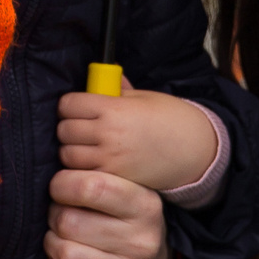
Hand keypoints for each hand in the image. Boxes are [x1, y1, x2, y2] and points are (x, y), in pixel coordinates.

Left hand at [42, 168, 171, 258]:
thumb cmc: (126, 216)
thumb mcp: (127, 188)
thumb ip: (97, 174)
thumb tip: (53, 160)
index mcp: (145, 205)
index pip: (90, 186)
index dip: (62, 184)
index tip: (62, 187)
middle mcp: (142, 242)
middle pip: (70, 222)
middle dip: (54, 215)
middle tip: (60, 215)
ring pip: (66, 256)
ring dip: (52, 245)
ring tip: (60, 238)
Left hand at [57, 78, 217, 192]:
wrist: (194, 150)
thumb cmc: (170, 119)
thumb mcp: (143, 98)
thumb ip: (115, 92)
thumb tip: (97, 78)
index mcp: (113, 108)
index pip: (68, 104)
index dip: (69, 105)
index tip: (75, 107)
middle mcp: (108, 134)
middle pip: (64, 130)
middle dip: (68, 127)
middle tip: (79, 128)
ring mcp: (110, 160)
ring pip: (68, 155)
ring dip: (72, 151)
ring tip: (85, 147)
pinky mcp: (114, 180)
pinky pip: (83, 174)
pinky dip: (82, 170)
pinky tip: (92, 164)